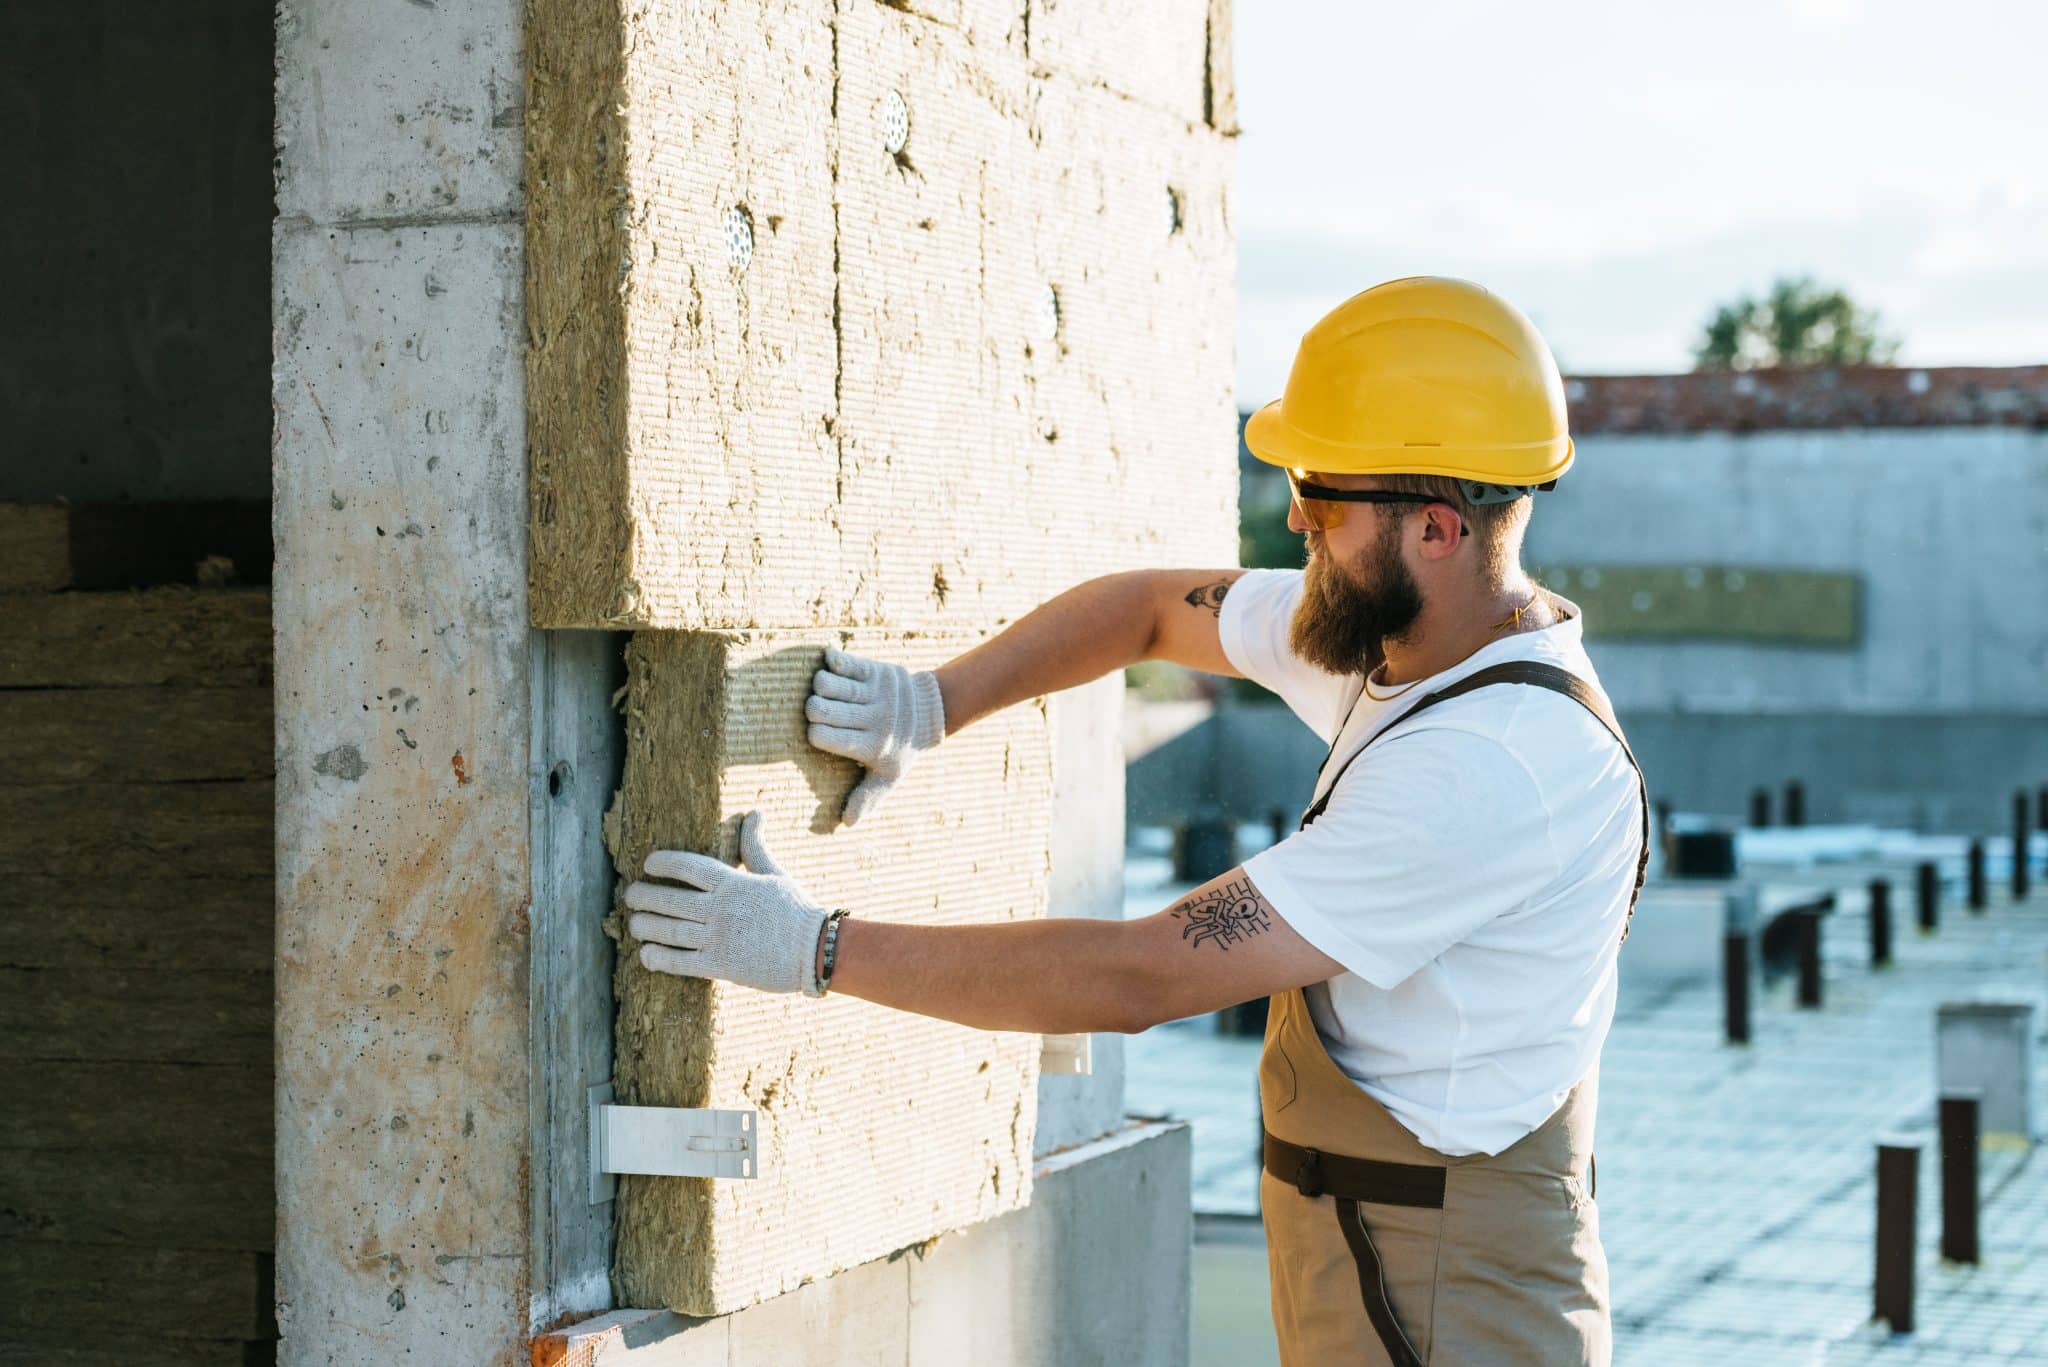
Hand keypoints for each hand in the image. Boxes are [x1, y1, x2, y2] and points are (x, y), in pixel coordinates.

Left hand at [625, 811, 830, 995]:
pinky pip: (681, 961)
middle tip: (630, 896)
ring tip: (634, 924)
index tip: (648, 864)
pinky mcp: (721, 964)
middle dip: (645, 897)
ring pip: (670, 930)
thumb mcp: (775, 873)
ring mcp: (719, 937)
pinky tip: (646, 955)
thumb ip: (755, 846)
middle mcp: (720, 908)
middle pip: (670, 900)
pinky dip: (659, 958)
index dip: (663, 863)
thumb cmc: (797, 909)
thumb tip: (755, 812)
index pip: (688, 867)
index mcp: (732, 883)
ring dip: (646, 926)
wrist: (817, 949)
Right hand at [805, 647, 944, 825]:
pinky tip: (832, 666)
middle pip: (819, 709)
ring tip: (825, 691)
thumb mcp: (889, 776)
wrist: (930, 711)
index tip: (819, 734)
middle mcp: (872, 718)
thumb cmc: (901, 748)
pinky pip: (845, 662)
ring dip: (820, 686)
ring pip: (827, 683)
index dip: (814, 735)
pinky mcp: (876, 670)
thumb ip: (867, 798)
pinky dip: (832, 661)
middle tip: (820, 711)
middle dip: (812, 709)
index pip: (822, 738)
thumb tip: (846, 822)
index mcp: (870, 745)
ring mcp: (874, 692)